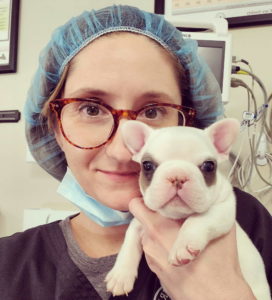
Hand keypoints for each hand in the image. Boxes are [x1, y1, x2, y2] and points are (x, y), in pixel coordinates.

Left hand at [129, 197, 255, 299]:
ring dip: (158, 230)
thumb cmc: (219, 265)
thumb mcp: (218, 227)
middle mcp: (149, 241)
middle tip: (173, 213)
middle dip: (155, 213)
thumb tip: (201, 197)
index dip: (150, 199)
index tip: (161, 197)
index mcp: (159, 226)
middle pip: (143, 218)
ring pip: (147, 233)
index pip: (138, 205)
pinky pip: (152, 248)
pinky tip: (178, 248)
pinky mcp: (153, 269)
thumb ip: (204, 208)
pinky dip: (161, 245)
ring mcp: (150, 256)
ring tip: (179, 232)